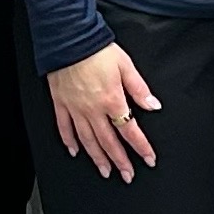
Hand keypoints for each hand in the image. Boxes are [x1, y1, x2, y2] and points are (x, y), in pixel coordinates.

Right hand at [48, 43, 161, 180]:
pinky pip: (64, 127)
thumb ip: (139, 89)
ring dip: (97, 158)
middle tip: (127, 176)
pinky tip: (75, 151)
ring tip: (105, 171)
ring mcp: (75, 108)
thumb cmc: (96, 49)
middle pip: (108, 142)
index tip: (148, 159)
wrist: (68, 38)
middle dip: (120, 161)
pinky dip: (69, 141)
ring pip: (88, 140)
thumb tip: (153, 105)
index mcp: (112, 100)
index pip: (130, 130)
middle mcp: (93, 109)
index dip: (141, 147)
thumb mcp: (125, 65)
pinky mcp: (60, 103)